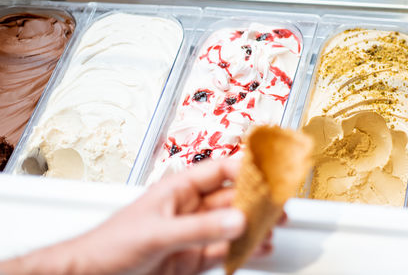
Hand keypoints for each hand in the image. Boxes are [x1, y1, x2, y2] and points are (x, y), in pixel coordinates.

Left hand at [0, 159, 273, 274]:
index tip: (273, 167)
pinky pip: (225, 251)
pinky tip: (257, 247)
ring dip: (254, 226)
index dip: (249, 166)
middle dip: (259, 199)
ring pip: (232, 225)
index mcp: (180, 188)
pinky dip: (242, 250)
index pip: (223, 169)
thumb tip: (237, 219)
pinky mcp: (192, 259)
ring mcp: (193, 234)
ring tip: (275, 226)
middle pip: (234, 198)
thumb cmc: (107, 245)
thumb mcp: (157, 233)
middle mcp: (190, 208)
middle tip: (282, 202)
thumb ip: (200, 228)